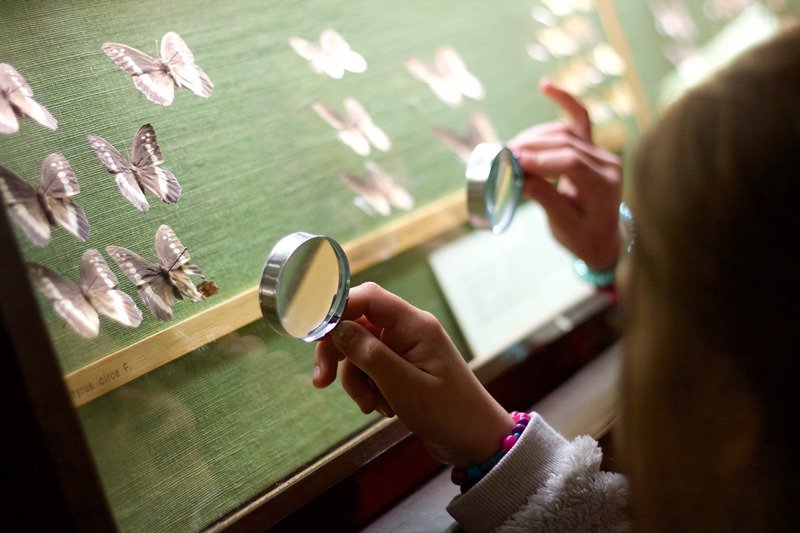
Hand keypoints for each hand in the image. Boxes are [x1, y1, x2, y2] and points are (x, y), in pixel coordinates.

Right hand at [313, 282, 512, 466]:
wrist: (475, 442)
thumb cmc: (447, 412)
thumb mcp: (402, 385)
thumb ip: (368, 353)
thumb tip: (336, 327)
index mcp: (414, 325)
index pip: (368, 297)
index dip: (337, 308)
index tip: (313, 332)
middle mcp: (409, 331)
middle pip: (357, 325)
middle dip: (337, 353)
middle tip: (321, 382)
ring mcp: (406, 350)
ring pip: (360, 351)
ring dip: (356, 380)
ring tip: (372, 407)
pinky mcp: (403, 368)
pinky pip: (371, 369)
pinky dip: (369, 388)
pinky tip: (382, 410)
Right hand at [507, 77, 622, 269]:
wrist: (601, 238)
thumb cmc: (582, 237)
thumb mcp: (564, 227)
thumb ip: (546, 200)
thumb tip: (520, 176)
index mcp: (605, 186)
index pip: (572, 163)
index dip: (542, 160)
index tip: (514, 164)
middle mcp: (607, 163)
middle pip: (566, 142)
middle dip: (531, 147)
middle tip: (502, 158)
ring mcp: (600, 152)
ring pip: (564, 131)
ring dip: (534, 136)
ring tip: (510, 151)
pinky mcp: (591, 147)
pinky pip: (579, 117)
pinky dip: (563, 100)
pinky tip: (545, 86)